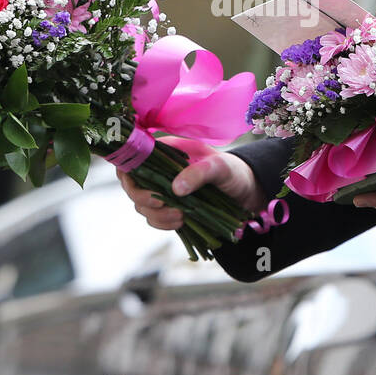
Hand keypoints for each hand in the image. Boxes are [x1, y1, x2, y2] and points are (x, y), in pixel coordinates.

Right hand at [115, 150, 267, 232]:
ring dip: (156, 214)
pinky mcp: (170, 207)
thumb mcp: (221, 168)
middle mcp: (161, 169)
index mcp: (168, 151)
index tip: (142, 186)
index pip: (134, 156)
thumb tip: (175, 189)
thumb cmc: (234, 172)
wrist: (246, 193)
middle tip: (162, 204)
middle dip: (143, 198)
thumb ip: (199, 173)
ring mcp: (164, 189)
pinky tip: (180, 222)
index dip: (129, 171)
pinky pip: (154, 218)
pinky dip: (163, 223)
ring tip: (180, 216)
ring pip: (141, 204)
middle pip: (132, 184)